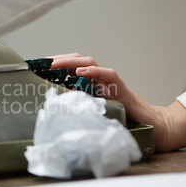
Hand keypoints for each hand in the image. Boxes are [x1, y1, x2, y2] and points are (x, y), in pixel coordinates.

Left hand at [50, 53, 185, 150]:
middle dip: (58, 59)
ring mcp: (110, 83)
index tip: (36, 67)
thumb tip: (51, 114)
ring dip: (70, 61)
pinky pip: (109, 75)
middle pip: (77, 60)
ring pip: (90, 62)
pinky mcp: (122, 89)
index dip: (54, 65)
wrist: (150, 127)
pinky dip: (95, 71)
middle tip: (40, 63)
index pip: (70, 67)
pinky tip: (82, 70)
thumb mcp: (91, 114)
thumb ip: (77, 109)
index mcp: (90, 84)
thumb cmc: (120, 121)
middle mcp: (99, 79)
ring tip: (54, 64)